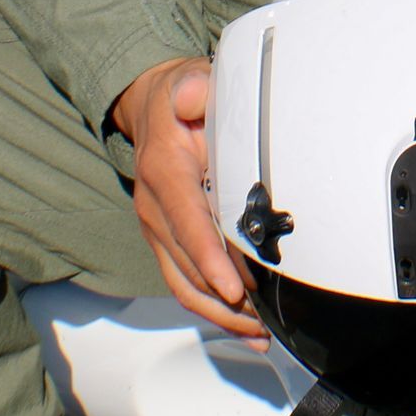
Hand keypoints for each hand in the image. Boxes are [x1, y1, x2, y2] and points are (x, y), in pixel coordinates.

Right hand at [111, 57, 266, 344]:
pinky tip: (243, 325)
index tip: (234, 289)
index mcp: (164, 173)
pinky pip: (184, 281)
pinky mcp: (166, 239)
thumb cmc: (179, 96)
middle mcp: (155, 208)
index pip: (188, 223)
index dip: (210, 259)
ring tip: (258, 333)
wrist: (152, 105)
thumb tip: (194, 96)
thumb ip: (193, 90)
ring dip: (219, 314)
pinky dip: (210, 307)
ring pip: (184, 284)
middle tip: (263, 321)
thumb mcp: (187, 82)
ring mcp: (157, 228)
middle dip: (224, 300)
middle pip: (187, 267)